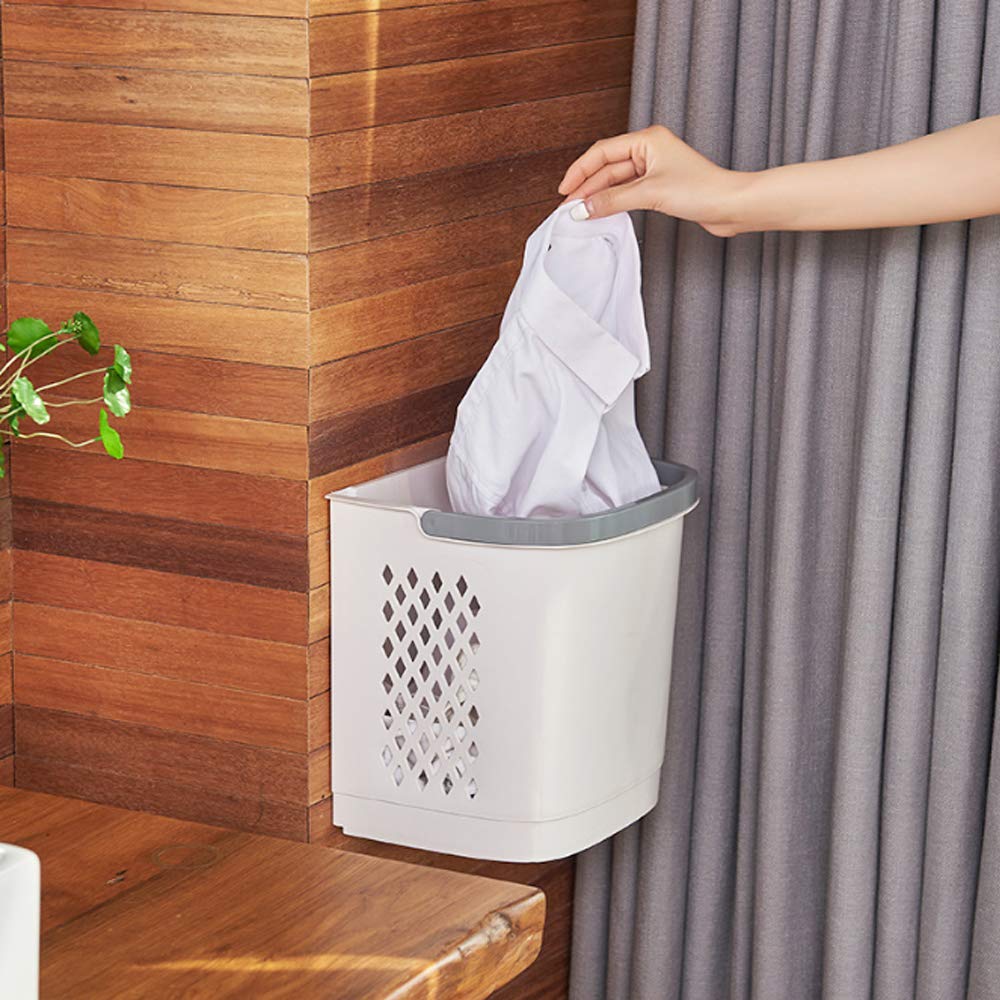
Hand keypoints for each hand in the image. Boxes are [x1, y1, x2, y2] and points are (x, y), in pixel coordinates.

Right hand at [558, 125, 747, 235]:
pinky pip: (627, 192)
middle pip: (607, 167)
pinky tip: (601, 212)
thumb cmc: (701, 190)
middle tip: (569, 207)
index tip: (565, 190)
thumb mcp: (650, 194)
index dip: (580, 171)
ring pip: (616, 182)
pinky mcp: (659, 186)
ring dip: (598, 197)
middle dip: (587, 187)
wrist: (730, 205)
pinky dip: (613, 202)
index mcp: (647, 140)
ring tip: (580, 213)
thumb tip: (583, 208)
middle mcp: (649, 150)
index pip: (602, 152)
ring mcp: (654, 169)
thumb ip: (613, 200)